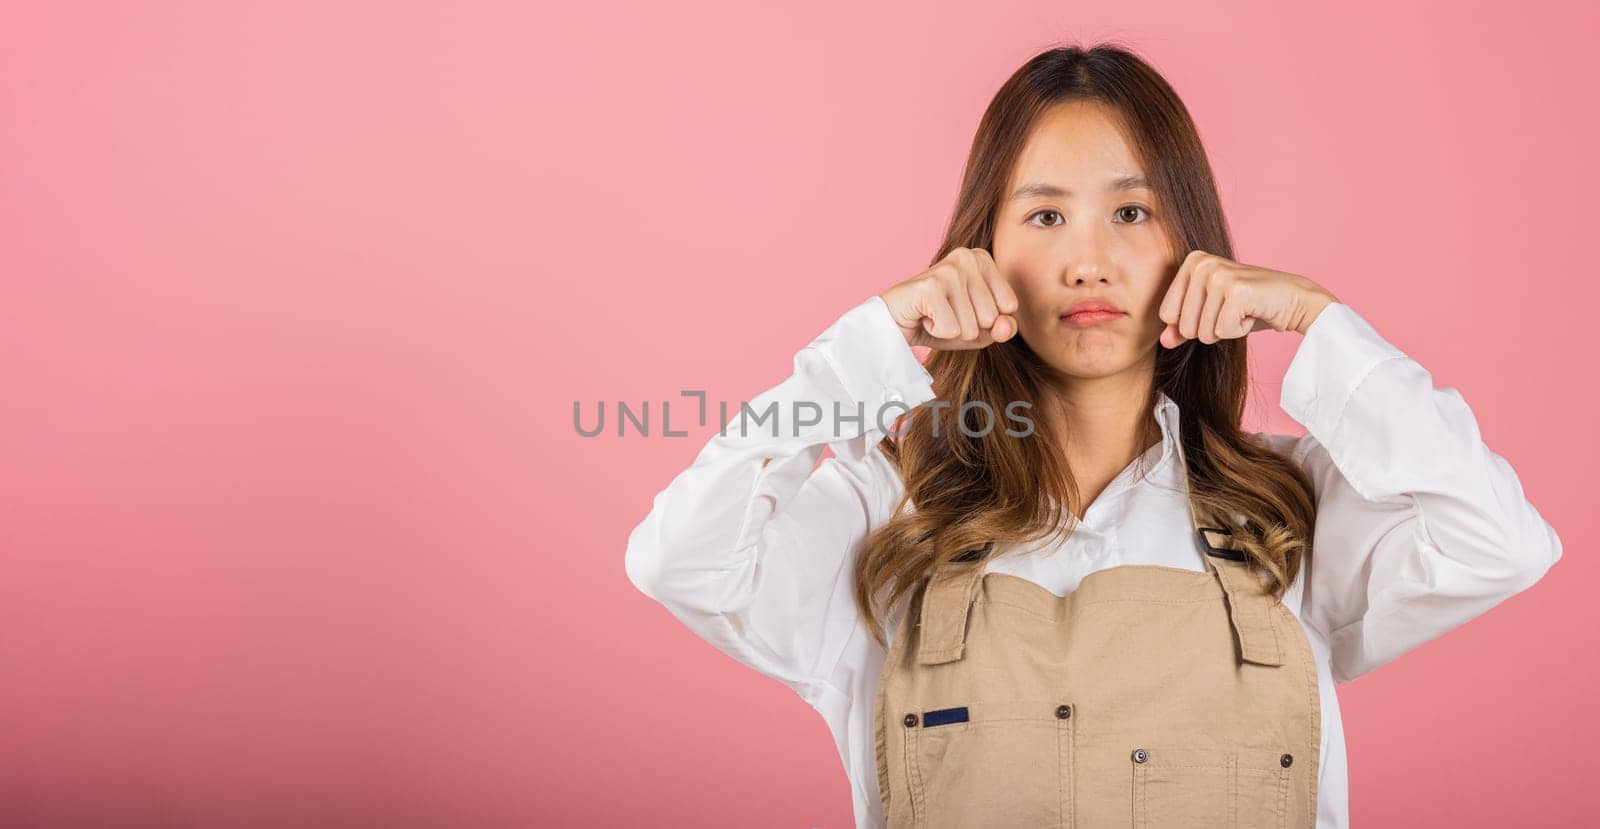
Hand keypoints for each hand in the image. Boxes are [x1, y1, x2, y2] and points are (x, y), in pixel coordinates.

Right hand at [880, 247, 1020, 349]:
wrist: (891, 323)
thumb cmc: (938, 322)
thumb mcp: (978, 329)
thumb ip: (1002, 328)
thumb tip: (1005, 326)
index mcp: (982, 258)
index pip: (1009, 307)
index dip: (985, 320)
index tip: (959, 309)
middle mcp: (966, 256)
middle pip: (991, 317)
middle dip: (967, 327)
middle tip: (943, 313)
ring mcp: (948, 269)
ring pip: (971, 326)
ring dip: (950, 330)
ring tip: (932, 314)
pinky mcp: (930, 286)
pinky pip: (952, 330)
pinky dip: (936, 332)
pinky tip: (923, 317)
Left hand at [1158, 250, 1338, 348]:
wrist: (1294, 300)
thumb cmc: (1250, 306)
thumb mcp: (1211, 315)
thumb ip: (1183, 327)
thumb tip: (1163, 342)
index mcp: (1191, 262)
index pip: (1167, 315)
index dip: (1193, 323)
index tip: (1217, 307)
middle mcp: (1202, 263)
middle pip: (1184, 326)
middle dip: (1210, 329)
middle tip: (1233, 310)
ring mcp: (1219, 275)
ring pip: (1202, 332)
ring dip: (1226, 330)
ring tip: (1243, 311)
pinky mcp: (1236, 291)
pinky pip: (1222, 332)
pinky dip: (1239, 331)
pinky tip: (1252, 313)